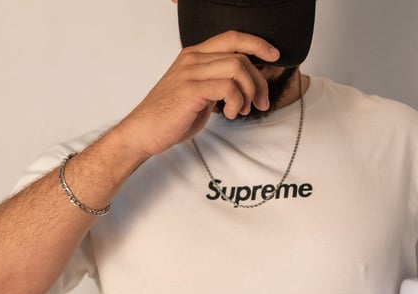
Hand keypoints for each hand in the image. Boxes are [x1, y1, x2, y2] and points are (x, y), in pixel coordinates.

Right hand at [113, 31, 279, 161]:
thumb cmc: (170, 116)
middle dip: (259, 81)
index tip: (273, 56)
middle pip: (241, 56)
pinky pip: (228, 87)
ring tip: (242, 110)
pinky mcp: (191, 89)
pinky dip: (237, 102)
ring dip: (249, 93)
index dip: (257, 43)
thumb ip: (218, 83)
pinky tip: (230, 113)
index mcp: (194, 55)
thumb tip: (244, 85)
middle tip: (261, 103)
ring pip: (237, 69)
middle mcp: (193, 58)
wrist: (144, 131)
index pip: (232, 38)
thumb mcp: (199, 93)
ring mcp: (191, 72)